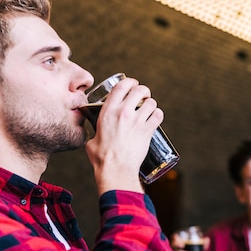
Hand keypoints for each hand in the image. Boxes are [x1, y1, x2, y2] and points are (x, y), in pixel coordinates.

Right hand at [85, 77, 163, 193]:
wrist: (115, 169)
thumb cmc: (102, 157)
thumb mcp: (92, 139)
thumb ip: (95, 133)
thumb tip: (95, 135)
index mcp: (108, 111)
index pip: (121, 86)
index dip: (130, 82)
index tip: (133, 84)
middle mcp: (123, 112)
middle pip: (139, 90)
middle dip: (143, 91)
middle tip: (144, 96)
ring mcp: (137, 121)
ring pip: (151, 102)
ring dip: (151, 104)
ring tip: (149, 109)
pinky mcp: (147, 131)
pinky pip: (158, 116)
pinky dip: (158, 115)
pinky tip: (155, 118)